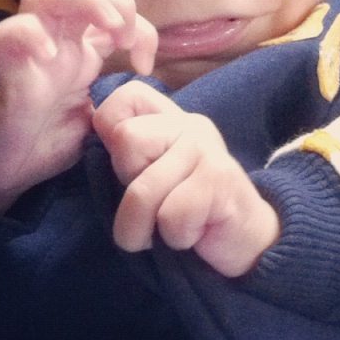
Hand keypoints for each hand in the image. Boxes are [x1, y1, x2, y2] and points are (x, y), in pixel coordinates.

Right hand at [0, 0, 156, 214]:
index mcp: (78, 50)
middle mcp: (53, 43)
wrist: (2, 174)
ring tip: (106, 29)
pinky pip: (6, 35)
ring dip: (80, 0)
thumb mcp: (96, 119)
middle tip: (125, 36)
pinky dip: (29, 34)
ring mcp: (28, 55)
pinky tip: (50, 55)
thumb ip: (117, 100)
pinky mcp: (4, 74)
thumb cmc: (45, 143)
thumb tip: (144, 96)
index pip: (108, 8)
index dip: (138, 25)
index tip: (145, 66)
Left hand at [92, 81, 279, 276]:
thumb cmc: (189, 213)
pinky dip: (174, 238)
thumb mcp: (152, 177)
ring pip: (143, 190)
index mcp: (170, 119)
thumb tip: (92, 127)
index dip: (111, 129)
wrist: (247, 242)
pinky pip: (171, 216)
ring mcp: (206, 149)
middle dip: (128, 188)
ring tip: (168, 231)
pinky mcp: (220, 180)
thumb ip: (128, 152)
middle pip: (126, 140)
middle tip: (156, 204)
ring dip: (144, 229)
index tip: (130, 167)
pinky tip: (194, 234)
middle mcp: (189, 125)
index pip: (125, 96)